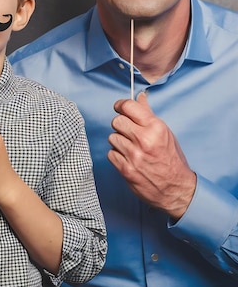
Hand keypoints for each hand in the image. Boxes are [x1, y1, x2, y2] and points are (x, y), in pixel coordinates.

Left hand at [108, 92, 195, 219]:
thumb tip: (139, 96)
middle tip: (128, 132)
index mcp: (155, 127)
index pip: (128, 106)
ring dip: (119, 141)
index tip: (119, 107)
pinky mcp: (126, 169)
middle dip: (121, 125)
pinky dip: (117, 155)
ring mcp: (134, 155)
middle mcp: (144, 139)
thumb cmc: (172, 160)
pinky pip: (111, 154)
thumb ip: (149, 114)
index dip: (121, 105)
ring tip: (131, 148)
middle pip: (116, 121)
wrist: (176, 189)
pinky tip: (128, 158)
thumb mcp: (165, 133)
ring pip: (112, 137)